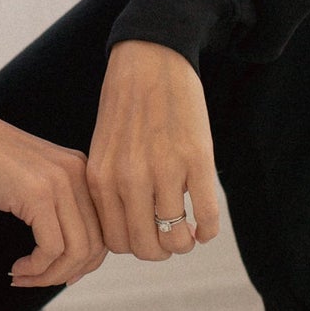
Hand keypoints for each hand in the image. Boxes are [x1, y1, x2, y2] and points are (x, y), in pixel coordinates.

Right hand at [0, 106, 108, 287]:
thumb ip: (59, 207)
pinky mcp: (38, 195)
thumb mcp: (37, 180)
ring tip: (25, 277)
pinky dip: (35, 267)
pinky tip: (17, 267)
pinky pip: (51, 248)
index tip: (60, 275)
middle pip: (94, 244)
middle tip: (39, 280)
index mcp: (82, 170)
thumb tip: (71, 259)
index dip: (85, 262)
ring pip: (75, 251)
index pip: (102, 229)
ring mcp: (61, 183)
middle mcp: (78, 174)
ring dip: (50, 275)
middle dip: (67, 273)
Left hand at [86, 40, 220, 261]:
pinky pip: (206, 217)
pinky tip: (205, 225)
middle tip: (168, 239)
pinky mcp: (197, 159)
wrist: (150, 60)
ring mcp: (164, 170)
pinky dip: (207, 230)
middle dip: (160, 251)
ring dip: (184, 242)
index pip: (116, 241)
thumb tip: (127, 234)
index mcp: (102, 178)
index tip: (146, 237)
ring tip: (187, 231)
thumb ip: (111, 189)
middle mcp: (129, 178)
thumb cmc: (127, 106)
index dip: (134, 246)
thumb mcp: (105, 149)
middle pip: (145, 247)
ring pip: (176, 238)